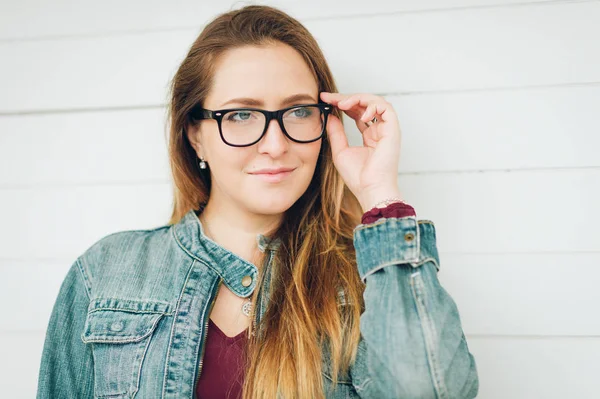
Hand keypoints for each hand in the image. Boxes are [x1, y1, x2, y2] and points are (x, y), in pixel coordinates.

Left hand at [320, 92, 402, 210]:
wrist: (370, 189)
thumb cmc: (358, 177)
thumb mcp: (340, 151)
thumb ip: (336, 132)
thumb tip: (330, 115)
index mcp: (369, 135)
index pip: (356, 112)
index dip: (342, 103)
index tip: (325, 99)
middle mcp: (379, 130)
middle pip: (365, 104)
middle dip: (347, 97)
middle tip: (330, 97)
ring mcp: (387, 130)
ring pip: (376, 102)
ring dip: (359, 98)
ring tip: (343, 104)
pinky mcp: (393, 130)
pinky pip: (386, 108)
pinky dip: (372, 106)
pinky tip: (360, 114)